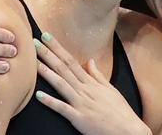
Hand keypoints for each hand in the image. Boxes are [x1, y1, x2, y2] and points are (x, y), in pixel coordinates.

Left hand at [34, 33, 151, 134]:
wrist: (129, 130)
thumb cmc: (120, 111)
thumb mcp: (110, 89)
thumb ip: (97, 75)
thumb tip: (90, 61)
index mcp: (91, 82)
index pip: (71, 60)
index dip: (57, 48)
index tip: (46, 36)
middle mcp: (84, 90)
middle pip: (63, 68)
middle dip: (48, 54)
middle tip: (34, 42)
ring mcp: (81, 103)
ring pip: (61, 84)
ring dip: (46, 72)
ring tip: (33, 62)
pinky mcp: (79, 118)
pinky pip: (63, 108)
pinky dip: (51, 102)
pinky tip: (39, 95)